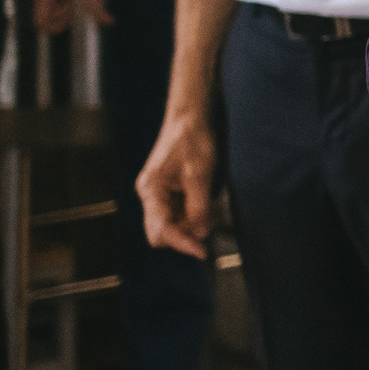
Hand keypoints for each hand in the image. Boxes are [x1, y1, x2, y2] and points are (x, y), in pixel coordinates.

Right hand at [29, 0, 109, 34]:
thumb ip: (95, 4)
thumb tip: (109, 21)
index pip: (40, 23)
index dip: (54, 26)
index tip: (69, 18)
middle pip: (47, 18)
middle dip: (63, 15)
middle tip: (75, 1)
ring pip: (49, 10)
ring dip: (62, 7)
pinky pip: (49, 2)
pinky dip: (59, 1)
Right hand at [137, 110, 217, 258]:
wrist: (191, 116)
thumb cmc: (193, 139)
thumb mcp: (200, 174)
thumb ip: (198, 206)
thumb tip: (201, 234)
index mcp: (151, 190)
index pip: (162, 230)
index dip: (182, 243)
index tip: (203, 253)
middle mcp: (151, 195)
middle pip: (164, 232)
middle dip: (188, 233)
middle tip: (213, 221)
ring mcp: (160, 194)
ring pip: (176, 223)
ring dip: (196, 222)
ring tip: (218, 209)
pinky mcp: (170, 191)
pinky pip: (182, 212)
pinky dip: (198, 213)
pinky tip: (213, 204)